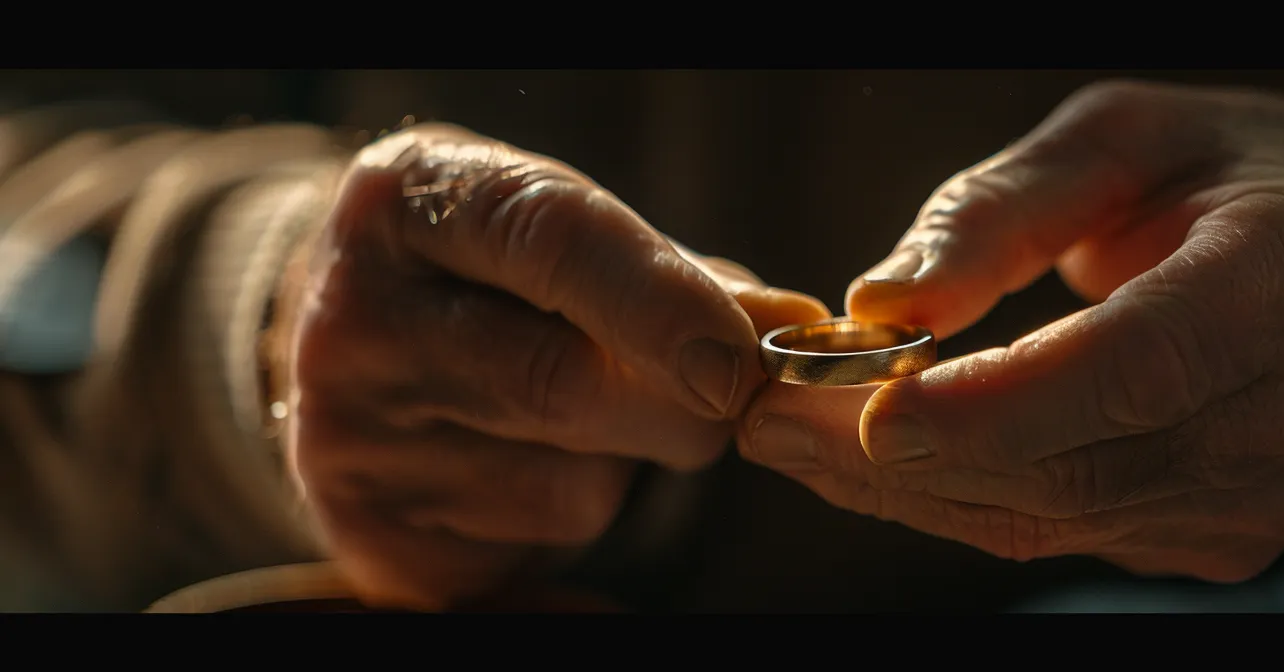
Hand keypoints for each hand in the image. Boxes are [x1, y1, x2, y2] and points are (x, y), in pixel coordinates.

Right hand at [281, 124, 826, 607]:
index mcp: (407, 202)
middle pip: (563, 385)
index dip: (661, 300)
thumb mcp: (559, 232)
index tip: (740, 356)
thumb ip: (674, 273)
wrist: (335, 337)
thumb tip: (784, 323)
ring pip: (566, 488)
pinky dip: (570, 517)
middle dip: (681, 406)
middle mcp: (354, 317)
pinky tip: (526, 467)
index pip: (551, 240)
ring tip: (573, 417)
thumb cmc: (486, 272)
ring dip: (623, 465)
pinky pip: (535, 550)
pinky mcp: (371, 536)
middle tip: (718, 394)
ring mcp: (347, 436)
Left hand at [739, 82, 1283, 579]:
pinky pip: (1067, 538)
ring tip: (796, 439)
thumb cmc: (1227, 179)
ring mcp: (1268, 493)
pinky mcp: (1226, 541)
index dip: (999, 404)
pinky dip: (963, 501)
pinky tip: (888, 461)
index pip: (1138, 368)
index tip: (870, 406)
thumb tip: (883, 305)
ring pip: (1058, 520)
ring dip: (911, 489)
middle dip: (908, 456)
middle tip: (773, 421)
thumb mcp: (1123, 137)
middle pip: (1081, 467)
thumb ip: (1002, 209)